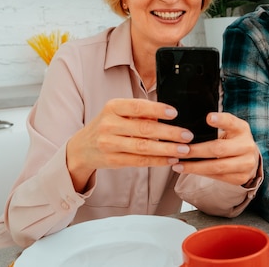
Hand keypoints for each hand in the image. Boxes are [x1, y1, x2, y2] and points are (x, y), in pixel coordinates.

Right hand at [65, 98, 195, 191]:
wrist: (82, 148)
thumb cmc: (107, 125)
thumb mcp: (118, 112)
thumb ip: (140, 112)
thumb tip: (167, 114)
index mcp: (112, 107)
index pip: (137, 107)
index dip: (157, 109)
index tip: (174, 113)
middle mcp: (109, 125)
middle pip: (144, 129)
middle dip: (169, 133)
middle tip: (187, 135)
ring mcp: (109, 144)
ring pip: (143, 147)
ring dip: (166, 149)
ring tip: (183, 150)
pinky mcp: (113, 160)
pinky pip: (139, 161)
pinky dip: (157, 161)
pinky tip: (170, 160)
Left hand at [170, 112, 259, 185]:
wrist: (250, 159)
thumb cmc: (233, 140)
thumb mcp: (230, 129)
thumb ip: (216, 127)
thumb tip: (188, 131)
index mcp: (242, 129)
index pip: (231, 122)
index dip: (221, 120)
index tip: (208, 117)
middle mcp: (247, 146)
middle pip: (219, 148)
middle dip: (196, 151)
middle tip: (179, 150)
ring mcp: (246, 164)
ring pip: (217, 167)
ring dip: (195, 167)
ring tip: (178, 165)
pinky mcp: (241, 178)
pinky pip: (217, 177)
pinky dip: (201, 173)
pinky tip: (189, 170)